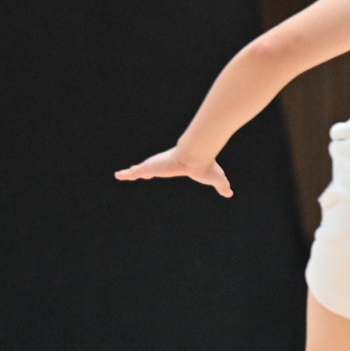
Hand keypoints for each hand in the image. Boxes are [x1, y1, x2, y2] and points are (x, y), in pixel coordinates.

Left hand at [115, 145, 232, 197]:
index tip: (155, 173)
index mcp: (176, 166)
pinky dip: (127, 174)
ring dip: (132, 173)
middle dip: (144, 171)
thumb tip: (230, 193)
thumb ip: (221, 186)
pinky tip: (119, 175)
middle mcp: (164, 164)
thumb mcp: (216, 179)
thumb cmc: (206, 165)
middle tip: (136, 173)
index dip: (160, 171)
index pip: (166, 168)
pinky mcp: (151, 167)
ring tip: (122, 175)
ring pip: (141, 170)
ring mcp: (156, 165)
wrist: (197, 156)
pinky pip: (136, 171)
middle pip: (152, 168)